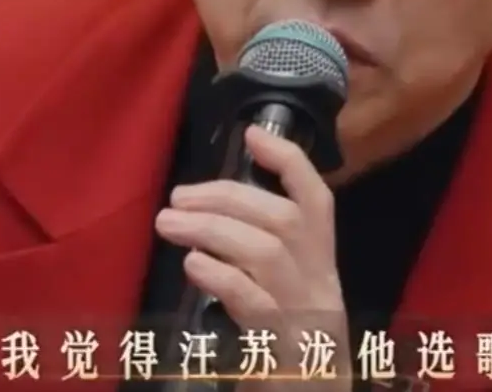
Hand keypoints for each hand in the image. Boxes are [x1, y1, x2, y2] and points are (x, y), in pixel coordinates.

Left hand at [154, 125, 349, 388]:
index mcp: (322, 269)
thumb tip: (210, 215)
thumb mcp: (287, 301)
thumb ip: (260, 260)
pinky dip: (220, 276)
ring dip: (211, 229)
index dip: (288, 162)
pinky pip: (253, 302)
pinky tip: (192, 264)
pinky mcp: (282, 351)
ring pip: (266, 252)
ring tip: (168, 223)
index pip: (318, 202)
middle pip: (283, 219)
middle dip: (226, 196)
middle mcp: (321, 286)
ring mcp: (305, 318)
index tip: (252, 134)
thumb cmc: (288, 356)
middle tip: (177, 197)